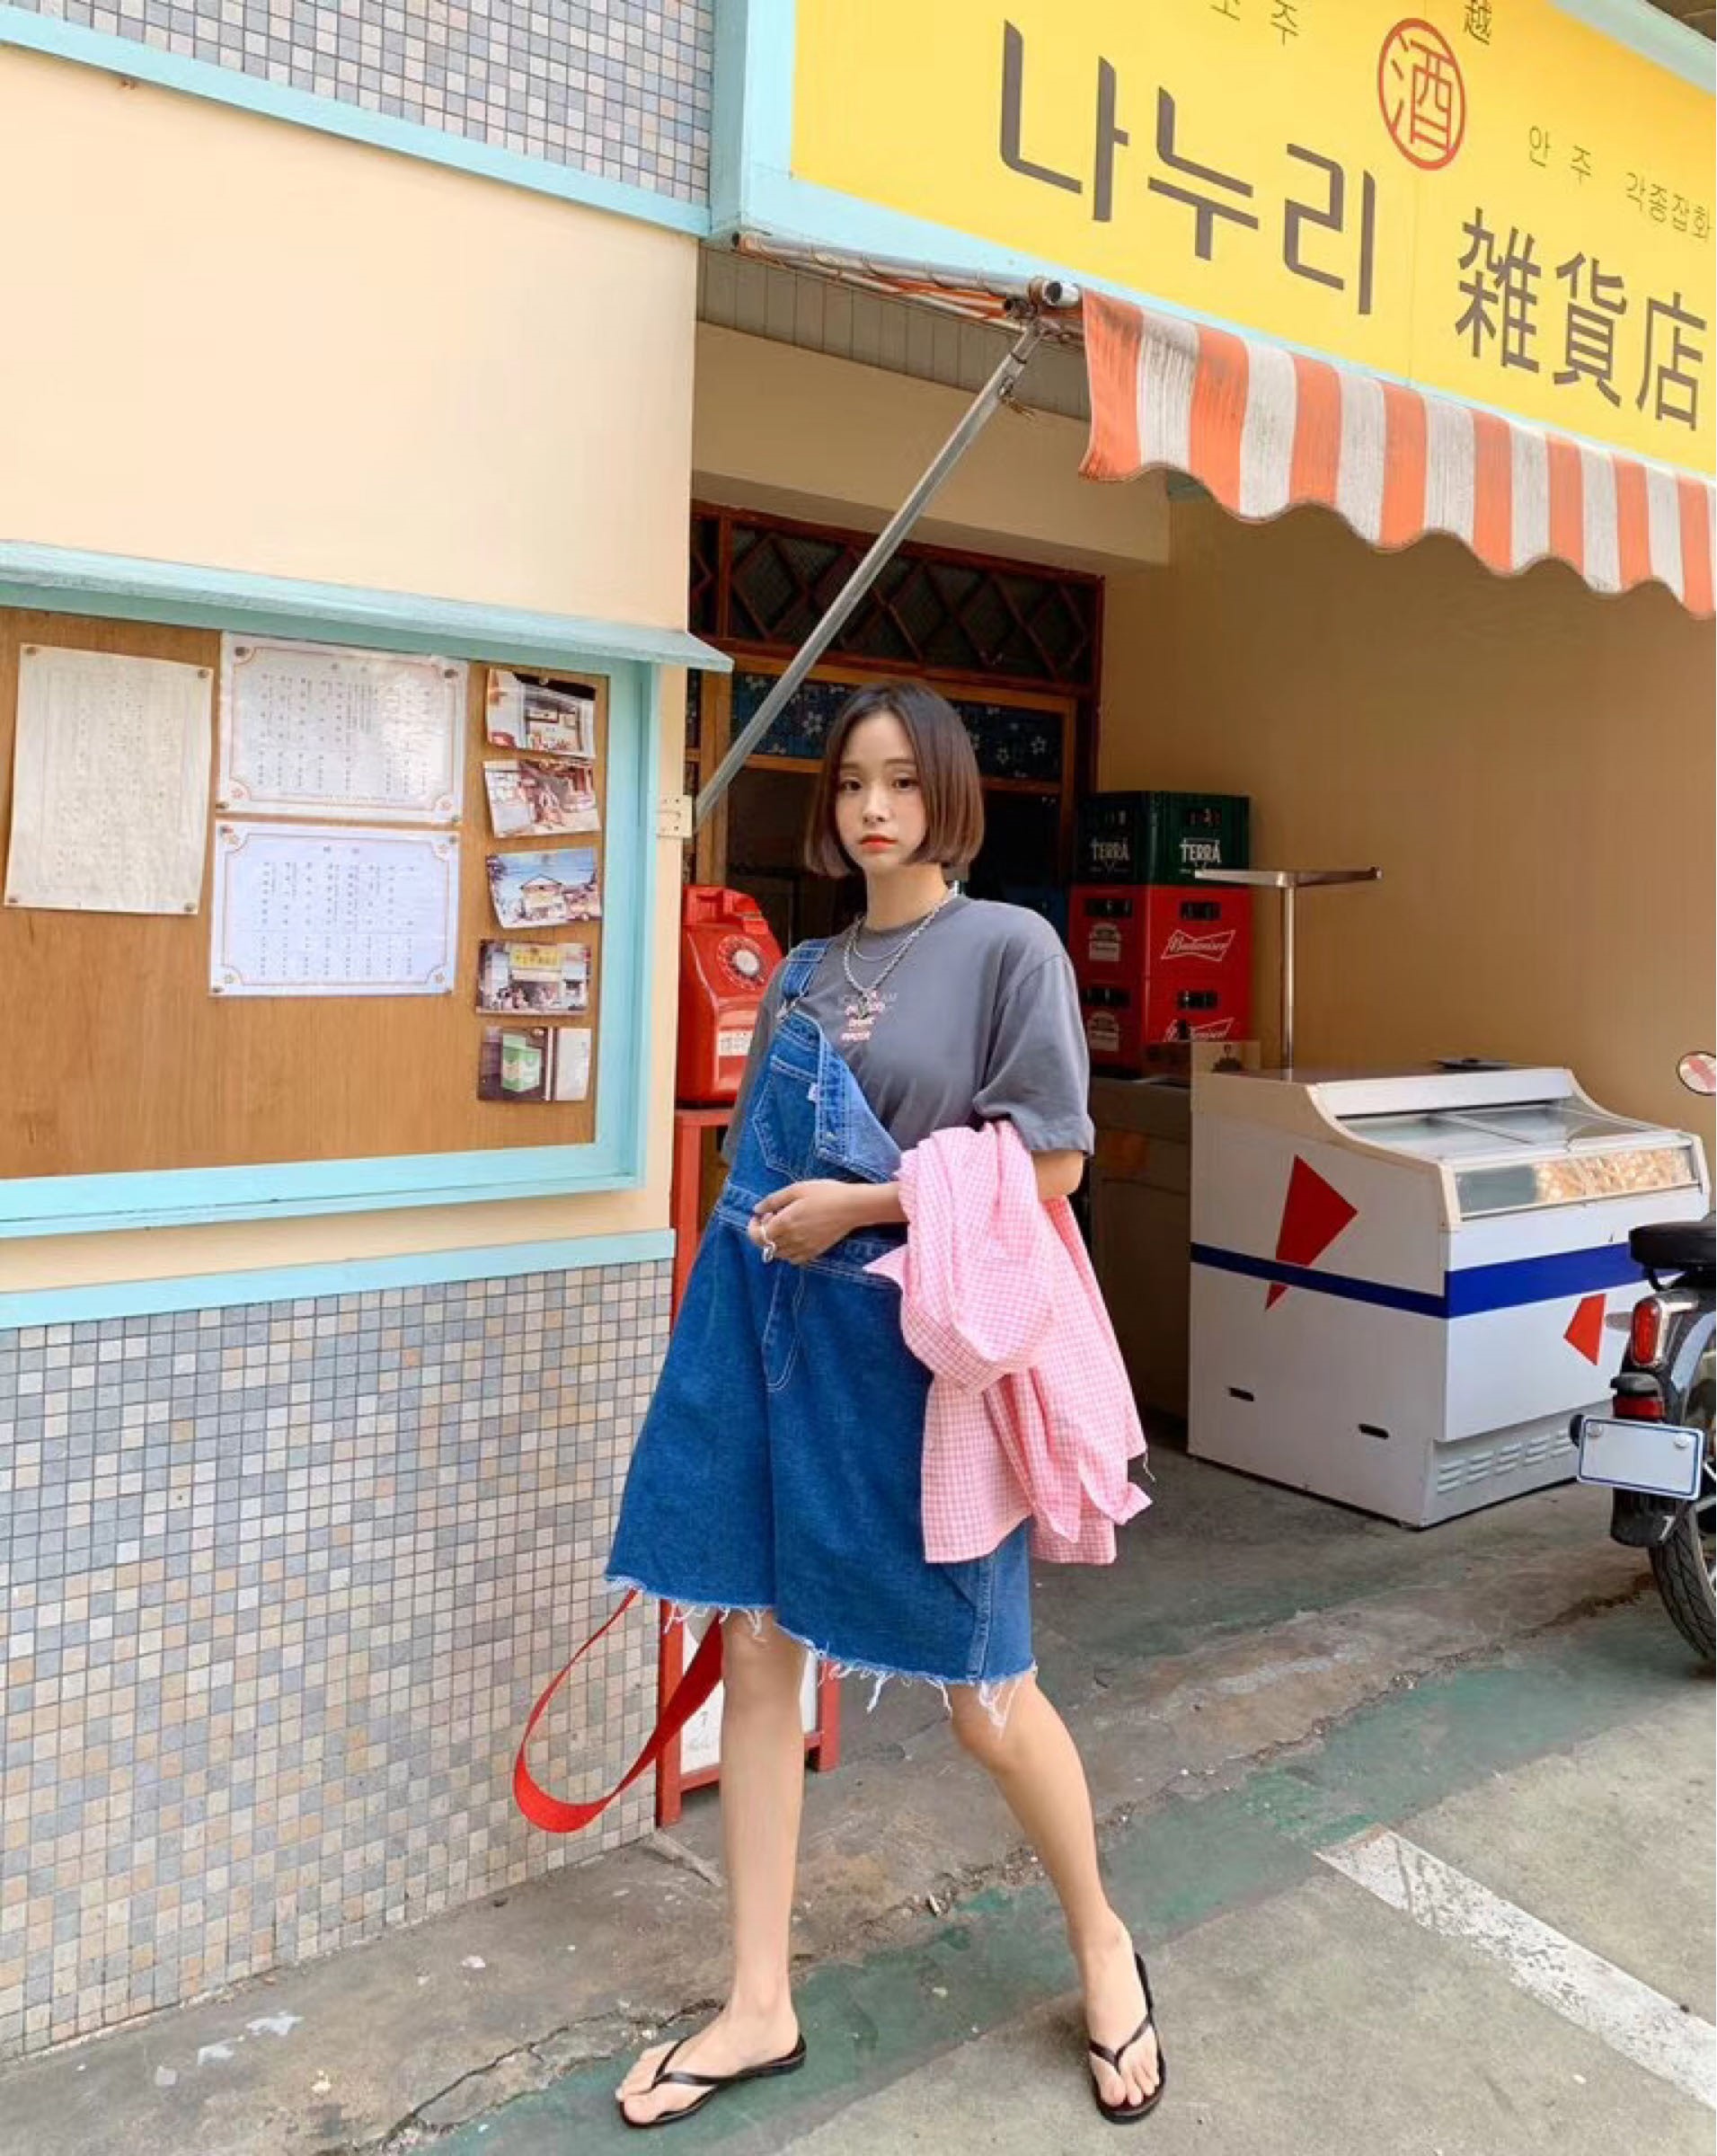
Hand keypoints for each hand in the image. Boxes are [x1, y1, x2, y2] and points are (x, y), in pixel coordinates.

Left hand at [747, 1180, 866, 1266]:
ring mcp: (804, 1248)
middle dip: (763, 1232)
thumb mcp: (797, 1189)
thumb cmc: (826, 1193)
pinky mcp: (815, 1252)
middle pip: (766, 1246)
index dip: (752, 1227)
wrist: (853, 1207)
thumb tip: (757, 1209)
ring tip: (783, 1227)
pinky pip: (795, 1259)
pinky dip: (788, 1252)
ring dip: (774, 1243)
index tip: (757, 1216)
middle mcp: (792, 1239)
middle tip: (771, 1217)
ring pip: (779, 1254)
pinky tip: (795, 1238)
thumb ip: (773, 1200)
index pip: (758, 1235)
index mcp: (785, 1223)